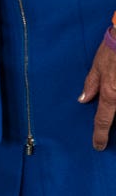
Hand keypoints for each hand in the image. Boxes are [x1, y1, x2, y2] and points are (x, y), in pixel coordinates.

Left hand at [80, 33, 115, 149]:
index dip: (99, 134)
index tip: (98, 146)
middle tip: (108, 124)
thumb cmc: (113, 49)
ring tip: (112, 103)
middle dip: (114, 126)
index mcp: (110, 93)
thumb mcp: (97, 66)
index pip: (103, 119)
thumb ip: (91, 85)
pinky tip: (114, 95)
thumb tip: (83, 100)